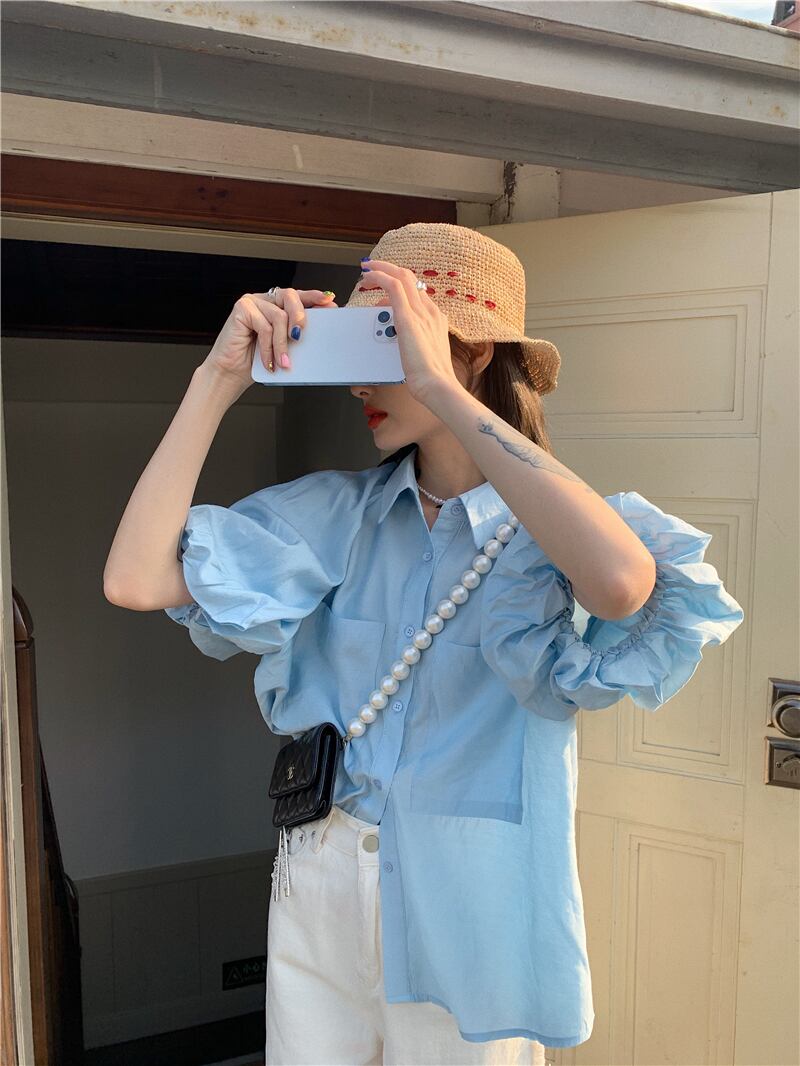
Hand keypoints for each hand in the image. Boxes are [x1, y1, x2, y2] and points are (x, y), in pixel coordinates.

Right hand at [204, 287, 337, 385]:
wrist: (230, 374)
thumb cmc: (255, 361)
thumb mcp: (283, 346)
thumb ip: (295, 333)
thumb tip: (319, 330)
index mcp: (276, 305)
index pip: (298, 296)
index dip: (314, 296)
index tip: (329, 301)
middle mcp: (265, 300)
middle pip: (290, 296)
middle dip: (300, 316)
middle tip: (300, 337)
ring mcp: (252, 302)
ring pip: (279, 317)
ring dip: (282, 344)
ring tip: (283, 363)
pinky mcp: (241, 309)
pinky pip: (264, 327)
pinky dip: (268, 348)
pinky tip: (268, 361)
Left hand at [360, 259, 460, 404]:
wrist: (437, 385)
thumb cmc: (429, 377)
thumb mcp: (423, 354)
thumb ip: (413, 341)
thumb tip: (396, 336)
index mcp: (436, 318)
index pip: (418, 292)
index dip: (401, 285)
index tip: (388, 285)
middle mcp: (430, 311)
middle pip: (411, 278)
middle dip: (390, 268)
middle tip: (372, 267)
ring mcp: (420, 312)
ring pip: (402, 277)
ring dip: (382, 270)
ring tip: (366, 274)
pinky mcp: (408, 318)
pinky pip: (393, 286)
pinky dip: (379, 276)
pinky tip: (368, 276)